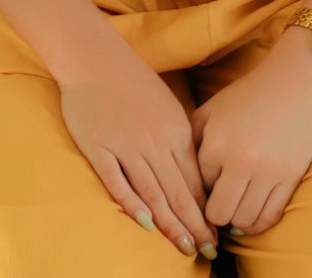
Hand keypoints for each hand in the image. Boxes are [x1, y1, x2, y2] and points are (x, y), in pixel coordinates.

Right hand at [58, 49, 218, 259]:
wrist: (95, 58)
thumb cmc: (133, 82)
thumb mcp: (167, 108)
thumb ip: (178, 141)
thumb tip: (192, 179)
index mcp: (175, 131)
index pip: (194, 181)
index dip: (205, 213)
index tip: (215, 237)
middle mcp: (154, 142)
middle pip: (178, 192)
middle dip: (195, 226)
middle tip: (208, 252)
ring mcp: (126, 145)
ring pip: (153, 192)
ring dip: (170, 223)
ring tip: (184, 248)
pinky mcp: (100, 148)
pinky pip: (118, 181)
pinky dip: (131, 203)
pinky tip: (144, 223)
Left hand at [189, 32, 311, 237]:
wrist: (294, 82)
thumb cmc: (247, 96)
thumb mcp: (211, 110)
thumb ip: (190, 140)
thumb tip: (178, 175)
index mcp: (216, 144)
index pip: (198, 188)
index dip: (200, 190)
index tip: (205, 189)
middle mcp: (240, 161)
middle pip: (218, 214)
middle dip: (215, 213)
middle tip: (218, 205)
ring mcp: (268, 172)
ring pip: (243, 221)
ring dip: (236, 219)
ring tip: (235, 208)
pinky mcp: (291, 178)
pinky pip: (269, 218)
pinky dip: (257, 223)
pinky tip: (251, 214)